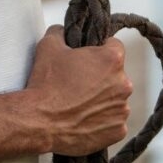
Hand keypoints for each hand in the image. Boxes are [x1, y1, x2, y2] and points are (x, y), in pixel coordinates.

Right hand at [26, 26, 132, 155]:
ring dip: (103, 99)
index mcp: (112, 59)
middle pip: (116, 74)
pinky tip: (84, 119)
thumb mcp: (49, 45)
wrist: (39, 121)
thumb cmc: (46, 82)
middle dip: (101, 76)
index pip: (115, 46)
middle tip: (80, 82)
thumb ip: (61, 31)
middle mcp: (123, 83)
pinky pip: (114, 122)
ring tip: (80, 103)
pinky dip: (102, 121)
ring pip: (115, 98)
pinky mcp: (117, 131)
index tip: (89, 58)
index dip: (100, 50)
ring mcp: (122, 109)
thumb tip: (63, 30)